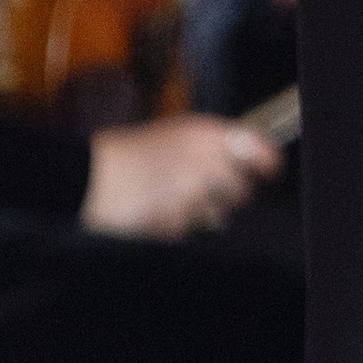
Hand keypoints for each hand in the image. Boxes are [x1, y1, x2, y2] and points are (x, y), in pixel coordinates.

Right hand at [82, 116, 278, 238]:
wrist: (92, 180)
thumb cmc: (129, 154)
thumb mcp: (175, 134)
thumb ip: (213, 144)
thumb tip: (250, 154)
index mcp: (206, 135)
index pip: (263, 151)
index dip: (269, 164)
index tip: (270, 171)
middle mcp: (206, 163)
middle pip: (244, 190)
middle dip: (230, 194)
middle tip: (207, 188)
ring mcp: (193, 196)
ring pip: (221, 214)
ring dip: (206, 211)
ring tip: (175, 197)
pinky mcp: (179, 223)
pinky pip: (194, 229)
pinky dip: (182, 223)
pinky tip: (161, 209)